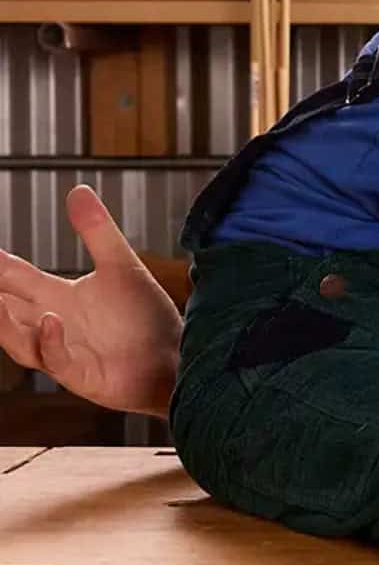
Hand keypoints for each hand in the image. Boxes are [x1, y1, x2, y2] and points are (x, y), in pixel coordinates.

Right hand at [0, 185, 180, 418]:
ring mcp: (64, 352)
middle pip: (6, 308)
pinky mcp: (83, 375)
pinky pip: (58, 361)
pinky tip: (52, 320)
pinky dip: (51, 342)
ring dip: (5, 322)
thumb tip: (77, 189)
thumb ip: (97, 231)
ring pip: (20, 339)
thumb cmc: (146, 318)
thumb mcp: (121, 267)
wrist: (176, 357)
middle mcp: (53, 324)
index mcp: (56, 297)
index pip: (14, 277)